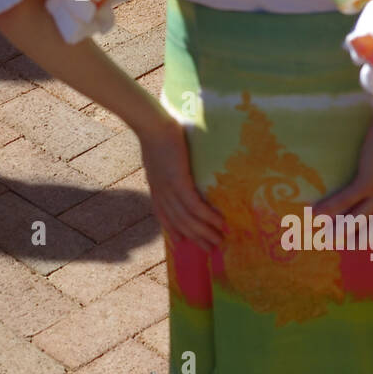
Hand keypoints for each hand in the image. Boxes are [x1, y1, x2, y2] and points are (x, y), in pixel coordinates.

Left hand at [140, 117, 224, 251]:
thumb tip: (175, 165)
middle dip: (195, 237)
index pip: (163, 215)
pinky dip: (207, 216)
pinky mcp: (179, 182)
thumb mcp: (159, 155)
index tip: (181, 243)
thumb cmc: (157, 133)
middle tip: (211, 249)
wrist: (152, 125)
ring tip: (220, 239)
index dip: (172, 230)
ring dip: (205, 231)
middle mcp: (161, 193)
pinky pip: (194, 206)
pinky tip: (219, 221)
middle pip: (179, 222)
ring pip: (187, 218)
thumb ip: (165, 165)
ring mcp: (169, 189)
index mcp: (156, 187)